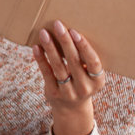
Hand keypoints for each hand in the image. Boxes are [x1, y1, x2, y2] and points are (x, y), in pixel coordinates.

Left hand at [32, 19, 105, 134]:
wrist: (72, 109)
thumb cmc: (81, 82)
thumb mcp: (89, 75)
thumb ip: (84, 59)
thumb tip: (69, 31)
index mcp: (98, 80)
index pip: (93, 61)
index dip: (84, 46)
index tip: (74, 31)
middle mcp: (84, 87)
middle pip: (74, 61)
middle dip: (65, 41)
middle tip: (58, 25)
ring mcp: (68, 92)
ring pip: (58, 66)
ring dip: (50, 48)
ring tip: (44, 33)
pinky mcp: (53, 93)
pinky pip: (46, 73)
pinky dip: (41, 59)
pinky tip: (36, 47)